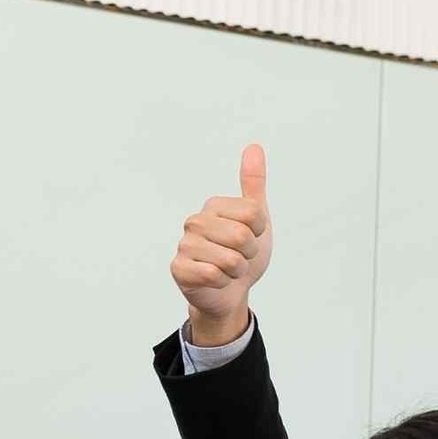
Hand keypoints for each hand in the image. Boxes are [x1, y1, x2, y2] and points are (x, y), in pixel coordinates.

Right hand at [172, 143, 271, 345]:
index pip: (253, 214)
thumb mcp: (256, 218)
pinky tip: (216, 281)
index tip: (250, 237)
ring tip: (228, 270)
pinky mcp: (179, 269)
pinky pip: (213, 275)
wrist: (231, 291)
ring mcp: (184, 245)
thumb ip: (253, 183)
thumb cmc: (242, 254)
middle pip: (241, 236)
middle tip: (239, 257)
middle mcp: (194, 222)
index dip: (259, 232)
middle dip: (248, 254)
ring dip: (237, 271)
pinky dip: (222, 282)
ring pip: (229, 258)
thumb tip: (253, 146)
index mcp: (213, 206)